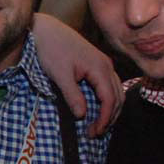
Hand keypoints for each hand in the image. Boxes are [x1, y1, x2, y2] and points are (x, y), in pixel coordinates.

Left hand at [33, 13, 122, 135]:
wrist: (45, 30)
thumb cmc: (50, 50)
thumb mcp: (59, 74)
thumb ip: (72, 95)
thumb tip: (82, 115)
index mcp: (100, 68)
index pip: (110, 99)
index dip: (104, 118)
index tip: (93, 132)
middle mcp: (106, 66)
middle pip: (118, 96)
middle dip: (109, 117)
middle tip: (95, 133)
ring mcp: (103, 63)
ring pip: (116, 91)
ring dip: (110, 109)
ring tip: (98, 125)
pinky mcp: (97, 63)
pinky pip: (109, 85)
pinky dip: (108, 99)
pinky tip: (98, 108)